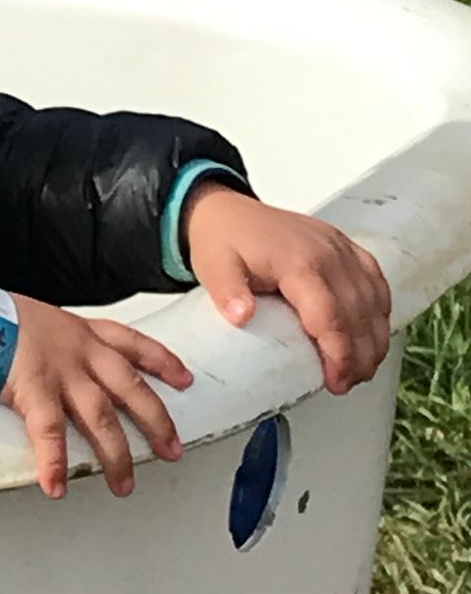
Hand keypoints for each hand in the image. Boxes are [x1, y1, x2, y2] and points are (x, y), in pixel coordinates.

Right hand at [0, 273, 191, 498]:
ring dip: (116, 455)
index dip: (162, 362)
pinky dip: (54, 462)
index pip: (134, 344)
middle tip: (172, 450)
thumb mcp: (43, 319)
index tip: (183, 378)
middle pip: (130, 389)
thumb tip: (61, 359)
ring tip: (123, 485)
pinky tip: (57, 485)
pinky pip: (50, 434)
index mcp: (82, 332)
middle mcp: (80, 353)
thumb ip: (61, 341)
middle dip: (156, 421)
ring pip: (101, 418)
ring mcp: (61, 374)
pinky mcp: (35, 392)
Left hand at [182, 183, 390, 394]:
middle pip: (358, 313)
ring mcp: (339, 247)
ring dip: (374, 338)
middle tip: (348, 384)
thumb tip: (242, 317)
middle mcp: (327, 253)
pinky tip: (374, 333)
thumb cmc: (223, 240)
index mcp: (298, 262)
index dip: (339, 354)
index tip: (336, 382)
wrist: (226, 210)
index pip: (330, 315)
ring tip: (362, 370)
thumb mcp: (213, 266)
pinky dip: (380, 309)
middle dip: (359, 356)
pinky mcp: (344, 246)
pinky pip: (374, 279)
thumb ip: (226, 291)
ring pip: (373, 299)